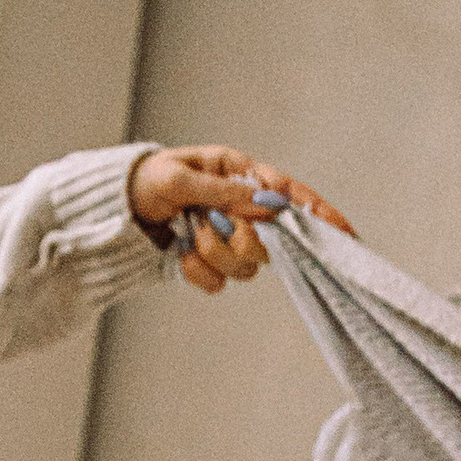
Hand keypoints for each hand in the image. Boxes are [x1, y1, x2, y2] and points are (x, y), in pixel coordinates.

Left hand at [126, 145, 356, 294]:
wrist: (116, 210)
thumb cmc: (146, 180)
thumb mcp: (180, 178)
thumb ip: (225, 194)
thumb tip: (269, 205)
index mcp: (240, 177)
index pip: (290, 197)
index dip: (320, 215)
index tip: (343, 233)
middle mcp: (241, 210)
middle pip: (268, 243)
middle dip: (236, 239)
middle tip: (204, 222)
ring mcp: (229, 239)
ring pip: (245, 267)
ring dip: (210, 254)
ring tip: (185, 233)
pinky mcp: (214, 265)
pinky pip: (220, 283)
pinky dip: (196, 272)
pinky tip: (179, 253)